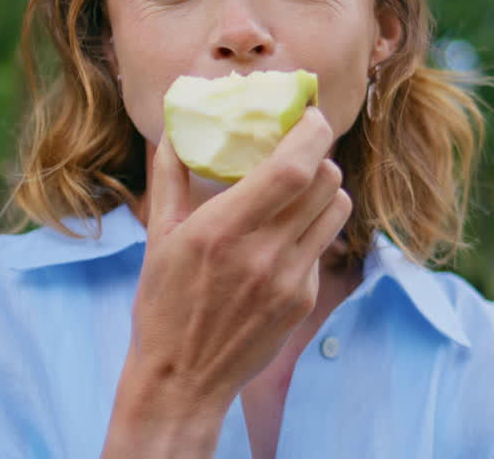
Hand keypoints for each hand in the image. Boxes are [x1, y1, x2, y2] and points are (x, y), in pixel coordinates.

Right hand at [127, 106, 351, 414]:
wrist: (182, 379)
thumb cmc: (162, 304)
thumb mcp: (157, 237)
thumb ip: (169, 178)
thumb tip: (174, 130)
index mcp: (223, 228)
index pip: (293, 167)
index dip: (312, 132)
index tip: (306, 114)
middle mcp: (263, 251)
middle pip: (326, 180)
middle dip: (318, 154)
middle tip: (299, 148)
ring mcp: (289, 279)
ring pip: (336, 209)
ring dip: (324, 188)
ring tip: (299, 188)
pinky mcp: (303, 299)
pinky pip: (323, 245)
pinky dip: (312, 227)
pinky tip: (286, 234)